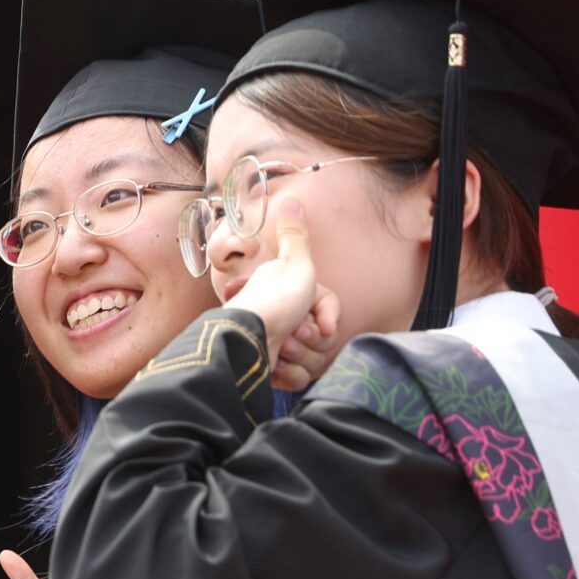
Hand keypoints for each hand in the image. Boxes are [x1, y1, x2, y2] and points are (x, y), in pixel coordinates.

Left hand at [231, 197, 342, 391]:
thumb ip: (296, 235)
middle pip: (324, 343)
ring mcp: (281, 346)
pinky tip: (275, 366)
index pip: (332, 320)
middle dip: (310, 340)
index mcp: (294, 297)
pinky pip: (299, 380)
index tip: (317, 325)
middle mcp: (288, 320)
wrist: (245, 342)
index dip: (328, 322)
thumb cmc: (271, 304)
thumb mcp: (294, 264)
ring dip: (299, 357)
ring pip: (314, 363)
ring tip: (281, 347)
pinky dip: (288, 375)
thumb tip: (291, 198)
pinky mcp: (273, 371)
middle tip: (293, 333)